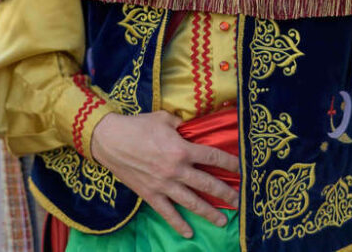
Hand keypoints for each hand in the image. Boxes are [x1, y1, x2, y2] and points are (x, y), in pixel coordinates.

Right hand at [90, 110, 238, 237]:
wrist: (110, 140)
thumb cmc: (138, 125)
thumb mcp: (164, 118)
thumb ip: (181, 124)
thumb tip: (191, 127)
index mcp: (182, 149)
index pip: (212, 156)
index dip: (229, 162)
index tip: (241, 167)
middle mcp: (176, 170)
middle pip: (207, 184)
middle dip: (225, 192)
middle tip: (238, 200)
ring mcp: (164, 185)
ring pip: (191, 202)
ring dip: (208, 212)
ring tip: (222, 220)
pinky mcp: (151, 195)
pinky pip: (168, 213)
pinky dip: (179, 224)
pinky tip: (189, 233)